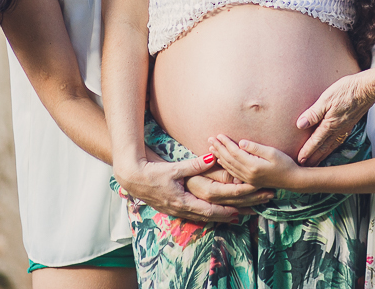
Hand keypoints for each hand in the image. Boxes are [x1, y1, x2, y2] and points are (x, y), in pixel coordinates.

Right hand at [115, 154, 242, 223]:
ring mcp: (175, 211)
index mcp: (182, 202)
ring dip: (216, 217)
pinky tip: (210, 213)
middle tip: (241, 217)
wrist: (133, 179)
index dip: (224, 212)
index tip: (238, 212)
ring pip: (200, 218)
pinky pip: (192, 215)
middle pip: (207, 217)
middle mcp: (180, 210)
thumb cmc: (152, 173)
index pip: (208, 210)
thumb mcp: (175, 168)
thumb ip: (195, 165)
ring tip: (231, 216)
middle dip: (224, 217)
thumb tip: (212, 157)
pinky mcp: (171, 208)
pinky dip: (204, 214)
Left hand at [209, 135, 300, 189]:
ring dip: (219, 156)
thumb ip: (255, 148)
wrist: (292, 180)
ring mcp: (248, 179)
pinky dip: (225, 165)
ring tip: (211, 148)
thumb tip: (241, 142)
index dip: (226, 143)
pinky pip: (233, 172)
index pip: (235, 152)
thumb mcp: (272, 152)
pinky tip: (221, 160)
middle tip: (209, 139)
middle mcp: (248, 174)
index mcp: (253, 166)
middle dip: (219, 148)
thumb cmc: (285, 163)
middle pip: (229, 159)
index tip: (218, 134)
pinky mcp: (249, 181)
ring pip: (229, 166)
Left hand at [295, 72, 374, 165]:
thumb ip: (313, 113)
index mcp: (330, 124)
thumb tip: (300, 125)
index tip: (299, 160)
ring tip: (315, 162)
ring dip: (322, 155)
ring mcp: (345, 128)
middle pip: (323, 148)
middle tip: (304, 168)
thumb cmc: (347, 90)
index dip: (307, 151)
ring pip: (331, 146)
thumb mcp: (326, 99)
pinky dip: (332, 148)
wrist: (368, 88)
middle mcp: (338, 130)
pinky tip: (330, 148)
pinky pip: (338, 141)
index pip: (316, 141)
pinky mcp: (350, 124)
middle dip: (313, 158)